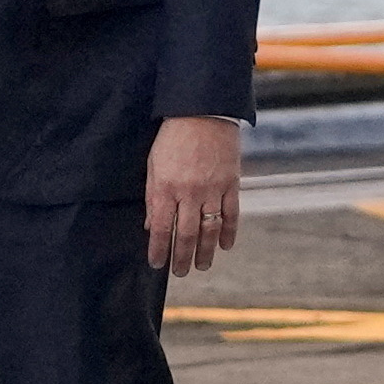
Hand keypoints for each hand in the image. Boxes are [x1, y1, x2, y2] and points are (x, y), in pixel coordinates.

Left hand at [145, 115, 245, 275]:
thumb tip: (152, 226)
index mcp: (166, 187)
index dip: (159, 250)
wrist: (203, 110)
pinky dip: (229, 232)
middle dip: (182, 258)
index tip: (157, 264)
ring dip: (206, 252)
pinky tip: (226, 246)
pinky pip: (231, 214)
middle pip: (185, 235)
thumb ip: (153, 196)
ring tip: (202, 266)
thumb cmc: (173, 136)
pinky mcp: (231, 183)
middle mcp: (189, 192)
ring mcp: (212, 189)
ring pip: (210, 230)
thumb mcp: (154, 164)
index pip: (161, 229)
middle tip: (180, 273)